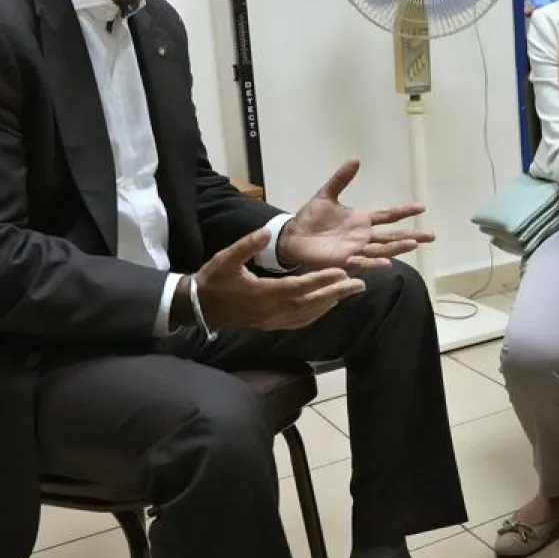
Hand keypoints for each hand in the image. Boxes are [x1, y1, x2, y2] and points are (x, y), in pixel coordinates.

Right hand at [192, 228, 364, 331]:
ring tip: (350, 292)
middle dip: (336, 293)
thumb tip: (265, 232)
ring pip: (308, 314)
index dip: (322, 280)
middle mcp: (272, 310)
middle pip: (311, 303)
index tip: (342, 272)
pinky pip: (299, 322)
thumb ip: (246, 245)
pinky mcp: (270, 325)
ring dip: (331, 303)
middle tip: (359, 284)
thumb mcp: (226, 258)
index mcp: (263, 293)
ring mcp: (272, 321)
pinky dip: (317, 314)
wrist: (199, 307)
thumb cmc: (214, 279)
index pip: (299, 287)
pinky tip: (327, 306)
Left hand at [277, 159, 435, 270]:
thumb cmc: (311, 217)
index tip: (422, 207)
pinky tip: (387, 262)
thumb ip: (342, 178)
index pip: (389, 215)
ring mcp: (356, 249)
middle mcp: (363, 236)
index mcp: (362, 220)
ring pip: (382, 249)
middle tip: (431, 236)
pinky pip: (362, 262)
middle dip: (412, 236)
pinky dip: (374, 263)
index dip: (405, 211)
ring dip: (398, 247)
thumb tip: (356, 158)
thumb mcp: (327, 193)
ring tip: (414, 244)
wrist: (293, 236)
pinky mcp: (344, 260)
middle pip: (392, 236)